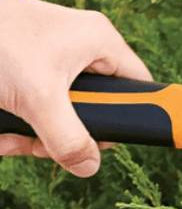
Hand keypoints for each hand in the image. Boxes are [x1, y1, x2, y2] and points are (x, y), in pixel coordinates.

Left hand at [0, 0, 151, 175]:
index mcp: (99, 42)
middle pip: (96, 109)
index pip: (140, 86)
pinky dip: (20, 124)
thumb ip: (69, 139)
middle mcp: (80, 47)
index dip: (132, 118)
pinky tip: (2, 131)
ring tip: (12, 139)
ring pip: (62, 112)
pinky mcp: (24, 67)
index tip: (113, 142)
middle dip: (66, 136)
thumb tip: (89, 167)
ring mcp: (50, 57)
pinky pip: (36, 106)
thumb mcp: (37, 98)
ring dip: (38, 136)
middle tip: (45, 146)